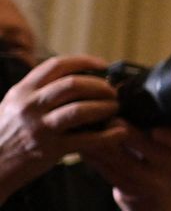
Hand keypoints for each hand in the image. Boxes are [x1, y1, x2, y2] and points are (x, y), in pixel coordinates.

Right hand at [0, 54, 114, 203]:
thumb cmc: (5, 135)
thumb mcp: (13, 106)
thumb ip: (37, 91)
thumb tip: (74, 78)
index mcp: (22, 91)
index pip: (56, 65)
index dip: (85, 62)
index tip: (103, 65)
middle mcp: (29, 106)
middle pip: (73, 84)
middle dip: (100, 86)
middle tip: (113, 91)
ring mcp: (39, 128)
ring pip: (80, 109)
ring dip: (105, 107)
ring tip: (115, 108)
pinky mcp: (50, 149)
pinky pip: (86, 139)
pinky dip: (108, 135)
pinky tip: (120, 132)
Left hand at [75, 123, 170, 210]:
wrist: (160, 197)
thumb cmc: (164, 156)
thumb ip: (161, 123)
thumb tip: (132, 95)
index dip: (170, 137)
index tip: (156, 130)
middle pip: (148, 151)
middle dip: (128, 135)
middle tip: (111, 119)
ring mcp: (151, 184)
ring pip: (123, 162)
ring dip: (105, 144)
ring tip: (91, 127)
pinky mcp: (128, 191)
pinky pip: (108, 172)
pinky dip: (95, 158)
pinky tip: (85, 145)